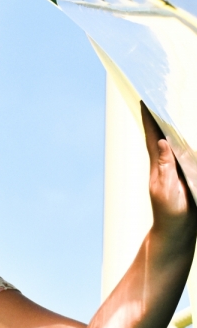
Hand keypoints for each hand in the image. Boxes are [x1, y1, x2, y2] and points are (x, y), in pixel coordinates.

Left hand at [142, 101, 196, 244]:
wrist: (176, 231)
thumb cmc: (169, 212)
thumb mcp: (166, 189)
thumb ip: (165, 166)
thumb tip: (161, 141)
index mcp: (157, 164)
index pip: (152, 136)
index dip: (148, 119)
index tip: (143, 100)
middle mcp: (164, 164)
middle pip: (160, 136)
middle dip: (158, 117)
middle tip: (156, 96)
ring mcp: (174, 169)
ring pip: (172, 143)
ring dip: (170, 127)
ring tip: (169, 109)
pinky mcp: (184, 175)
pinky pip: (182, 153)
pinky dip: (181, 142)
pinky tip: (183, 135)